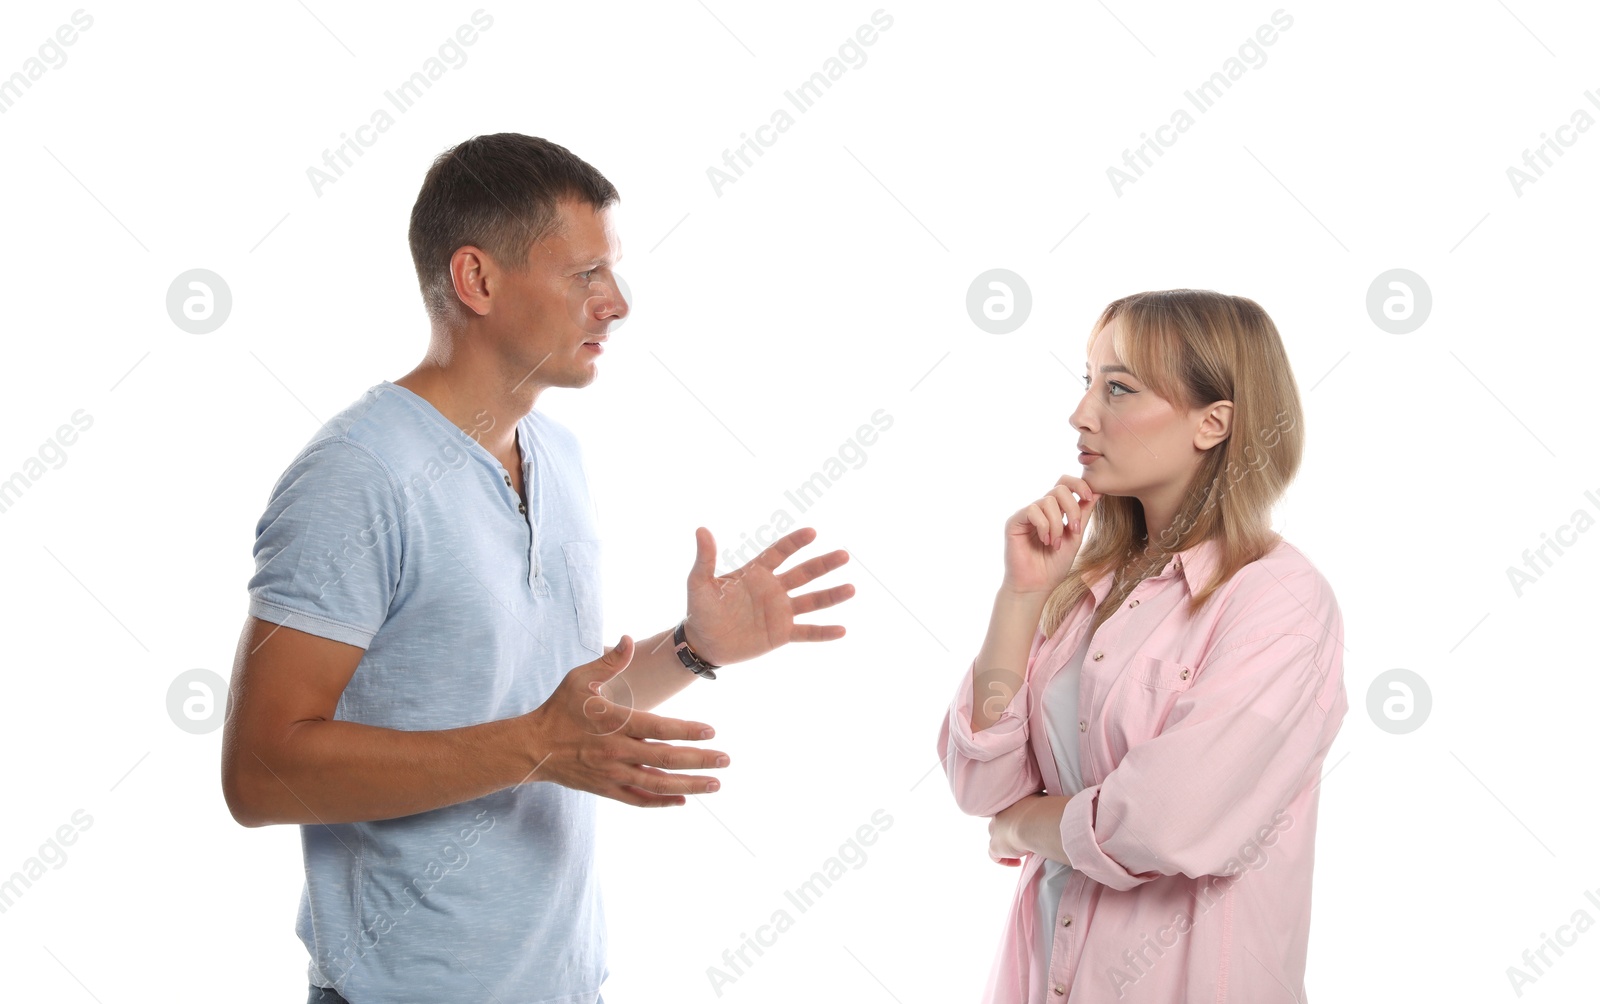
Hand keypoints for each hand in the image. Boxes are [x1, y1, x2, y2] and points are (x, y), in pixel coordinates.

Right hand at [523, 636, 729, 807]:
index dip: (687, 731)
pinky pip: (638, 799)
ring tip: (715, 784)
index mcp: (614, 723)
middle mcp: (617, 751)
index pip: (659, 728)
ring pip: (657, 783)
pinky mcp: (606, 789)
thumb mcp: (579, 679)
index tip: (711, 732)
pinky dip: (661, 802)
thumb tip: (628, 639)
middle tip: (725, 760)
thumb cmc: (558, 710)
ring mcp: (612, 773)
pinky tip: (682, 800)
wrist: (532, 747)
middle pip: (666, 758)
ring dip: (689, 785)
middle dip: (700, 760)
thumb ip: (609, 662)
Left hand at [680, 526, 853, 667]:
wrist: (703, 642)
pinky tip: (842, 630)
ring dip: (831, 596)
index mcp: (756, 573)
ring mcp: (780, 612)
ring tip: (851, 589)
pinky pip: (807, 632)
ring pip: (811, 601)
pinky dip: (823, 632)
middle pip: (804, 573)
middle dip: (824, 564)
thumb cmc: (700, 610)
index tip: (812, 532)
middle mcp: (774, 589)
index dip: (795, 542)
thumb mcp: (699, 583)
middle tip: (844, 555)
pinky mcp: (781, 634)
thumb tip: (701, 530)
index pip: (780, 553)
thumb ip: (705, 559)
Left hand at [988, 791, 1044, 865]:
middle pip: (1001, 826)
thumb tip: (1049, 806)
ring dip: (1008, 847)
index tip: (1028, 828)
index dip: (1018, 822)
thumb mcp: (1041, 801)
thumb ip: (1040, 805)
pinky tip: (1018, 863)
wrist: (1031, 822)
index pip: (1010, 813)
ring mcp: (995, 832)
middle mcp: (998, 817)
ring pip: (996, 840)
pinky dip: (1006, 861)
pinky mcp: (995, 847)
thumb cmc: (1041, 810)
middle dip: (1011, 833)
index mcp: (1009, 804)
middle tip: (1024, 840)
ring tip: (1022, 853)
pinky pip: (995, 856)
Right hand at [1001, 475, 1097, 594]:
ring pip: (1048, 501)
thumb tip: (1099, 491)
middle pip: (1059, 488)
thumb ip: (1084, 513)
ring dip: (1057, 525)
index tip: (1090, 497)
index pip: (1065, 484)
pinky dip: (1044, 526)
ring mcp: (1027, 514)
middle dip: (1072, 508)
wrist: (1037, 585)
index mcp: (1055, 511)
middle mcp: (1040, 509)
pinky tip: (1045, 541)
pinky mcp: (1015, 521)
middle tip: (1075, 529)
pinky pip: (1033, 510)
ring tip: (1056, 544)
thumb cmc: (1054, 565)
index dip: (1079, 485)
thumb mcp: (1076, 536)